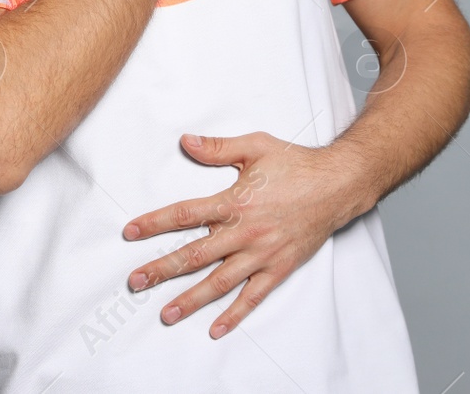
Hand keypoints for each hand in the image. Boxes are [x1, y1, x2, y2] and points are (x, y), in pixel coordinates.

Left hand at [120, 131, 365, 338]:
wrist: (338, 184)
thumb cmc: (297, 164)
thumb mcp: (256, 146)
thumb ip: (218, 148)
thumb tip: (185, 141)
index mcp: (235, 201)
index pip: (185, 214)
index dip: (155, 223)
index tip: (130, 232)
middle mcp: (245, 232)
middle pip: (195, 254)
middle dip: (162, 269)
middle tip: (135, 281)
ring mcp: (262, 254)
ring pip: (220, 282)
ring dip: (190, 299)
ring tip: (166, 313)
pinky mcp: (278, 267)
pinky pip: (253, 296)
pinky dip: (235, 314)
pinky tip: (216, 328)